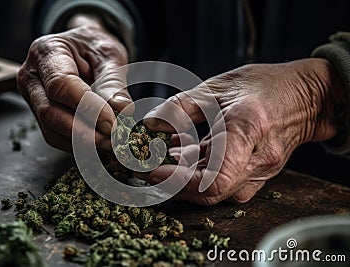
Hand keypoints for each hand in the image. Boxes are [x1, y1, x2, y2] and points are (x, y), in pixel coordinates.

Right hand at [17, 15, 131, 151]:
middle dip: (83, 132)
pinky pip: (55, 136)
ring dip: (81, 142)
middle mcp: (31, 76)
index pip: (61, 85)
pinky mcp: (40, 115)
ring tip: (108, 144)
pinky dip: (77, 145)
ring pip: (50, 129)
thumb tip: (122, 110)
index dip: (87, 107)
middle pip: (50, 112)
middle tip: (111, 140)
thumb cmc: (95, 48)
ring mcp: (32, 97)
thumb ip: (114, 83)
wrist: (85, 49)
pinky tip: (97, 144)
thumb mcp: (108, 56)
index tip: (111, 122)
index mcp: (46, 52)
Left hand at [137, 58, 344, 204]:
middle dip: (171, 184)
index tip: (151, 170)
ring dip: (182, 180)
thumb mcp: (217, 87)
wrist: (306, 97)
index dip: (175, 181)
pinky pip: (223, 184)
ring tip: (159, 159)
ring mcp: (260, 171)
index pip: (212, 179)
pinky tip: (181, 156)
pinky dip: (197, 174)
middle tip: (145, 167)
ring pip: (213, 191)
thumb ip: (181, 107)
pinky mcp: (256, 174)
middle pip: (208, 192)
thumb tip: (150, 124)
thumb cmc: (265, 85)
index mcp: (247, 130)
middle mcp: (257, 159)